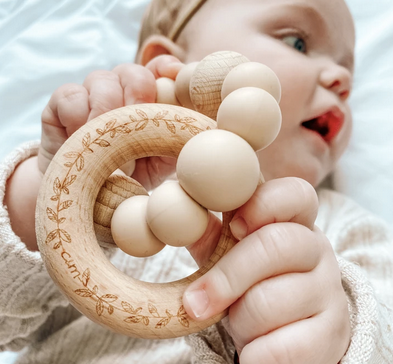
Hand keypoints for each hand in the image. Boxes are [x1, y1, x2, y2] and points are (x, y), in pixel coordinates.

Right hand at [39, 55, 182, 188]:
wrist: (89, 190)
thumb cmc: (131, 171)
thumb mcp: (161, 159)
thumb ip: (178, 139)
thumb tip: (202, 128)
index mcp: (147, 96)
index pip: (160, 69)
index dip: (168, 70)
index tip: (175, 78)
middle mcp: (121, 87)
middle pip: (133, 71)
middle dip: (138, 96)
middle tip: (136, 127)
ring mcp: (91, 90)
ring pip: (102, 80)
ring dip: (107, 116)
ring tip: (108, 147)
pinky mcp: (62, 100)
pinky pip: (72, 96)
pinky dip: (80, 120)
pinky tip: (83, 141)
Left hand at [185, 178, 349, 363]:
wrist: (288, 336)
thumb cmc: (252, 286)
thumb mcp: (232, 256)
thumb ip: (212, 236)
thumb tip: (181, 221)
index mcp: (294, 223)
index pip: (295, 194)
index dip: (264, 204)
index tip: (236, 227)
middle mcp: (318, 251)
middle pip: (276, 244)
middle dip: (228, 276)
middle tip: (195, 303)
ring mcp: (330, 292)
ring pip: (270, 301)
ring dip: (239, 320)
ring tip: (239, 323)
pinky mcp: (333, 335)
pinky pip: (283, 348)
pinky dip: (254, 353)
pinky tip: (253, 349)